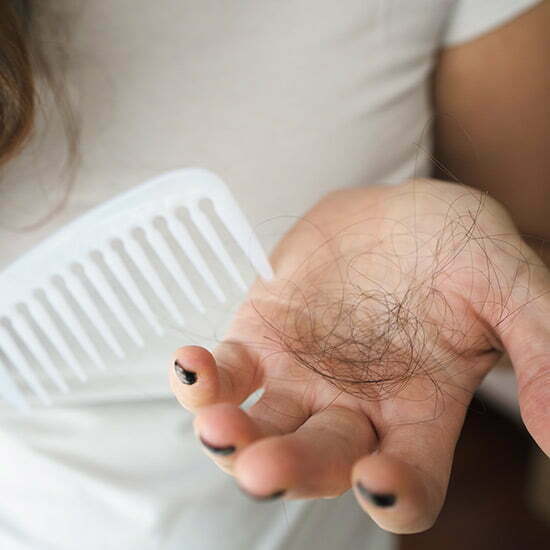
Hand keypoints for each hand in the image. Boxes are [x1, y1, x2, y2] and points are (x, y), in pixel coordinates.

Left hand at [170, 179, 549, 532]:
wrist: (400, 214)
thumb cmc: (459, 249)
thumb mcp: (509, 283)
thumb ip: (539, 347)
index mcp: (418, 413)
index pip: (406, 480)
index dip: (396, 493)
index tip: (380, 482)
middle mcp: (353, 410)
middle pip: (319, 461)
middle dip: (290, 469)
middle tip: (264, 468)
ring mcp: (300, 380)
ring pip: (260, 427)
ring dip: (231, 435)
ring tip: (215, 424)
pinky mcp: (261, 342)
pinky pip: (227, 373)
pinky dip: (205, 377)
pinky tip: (192, 365)